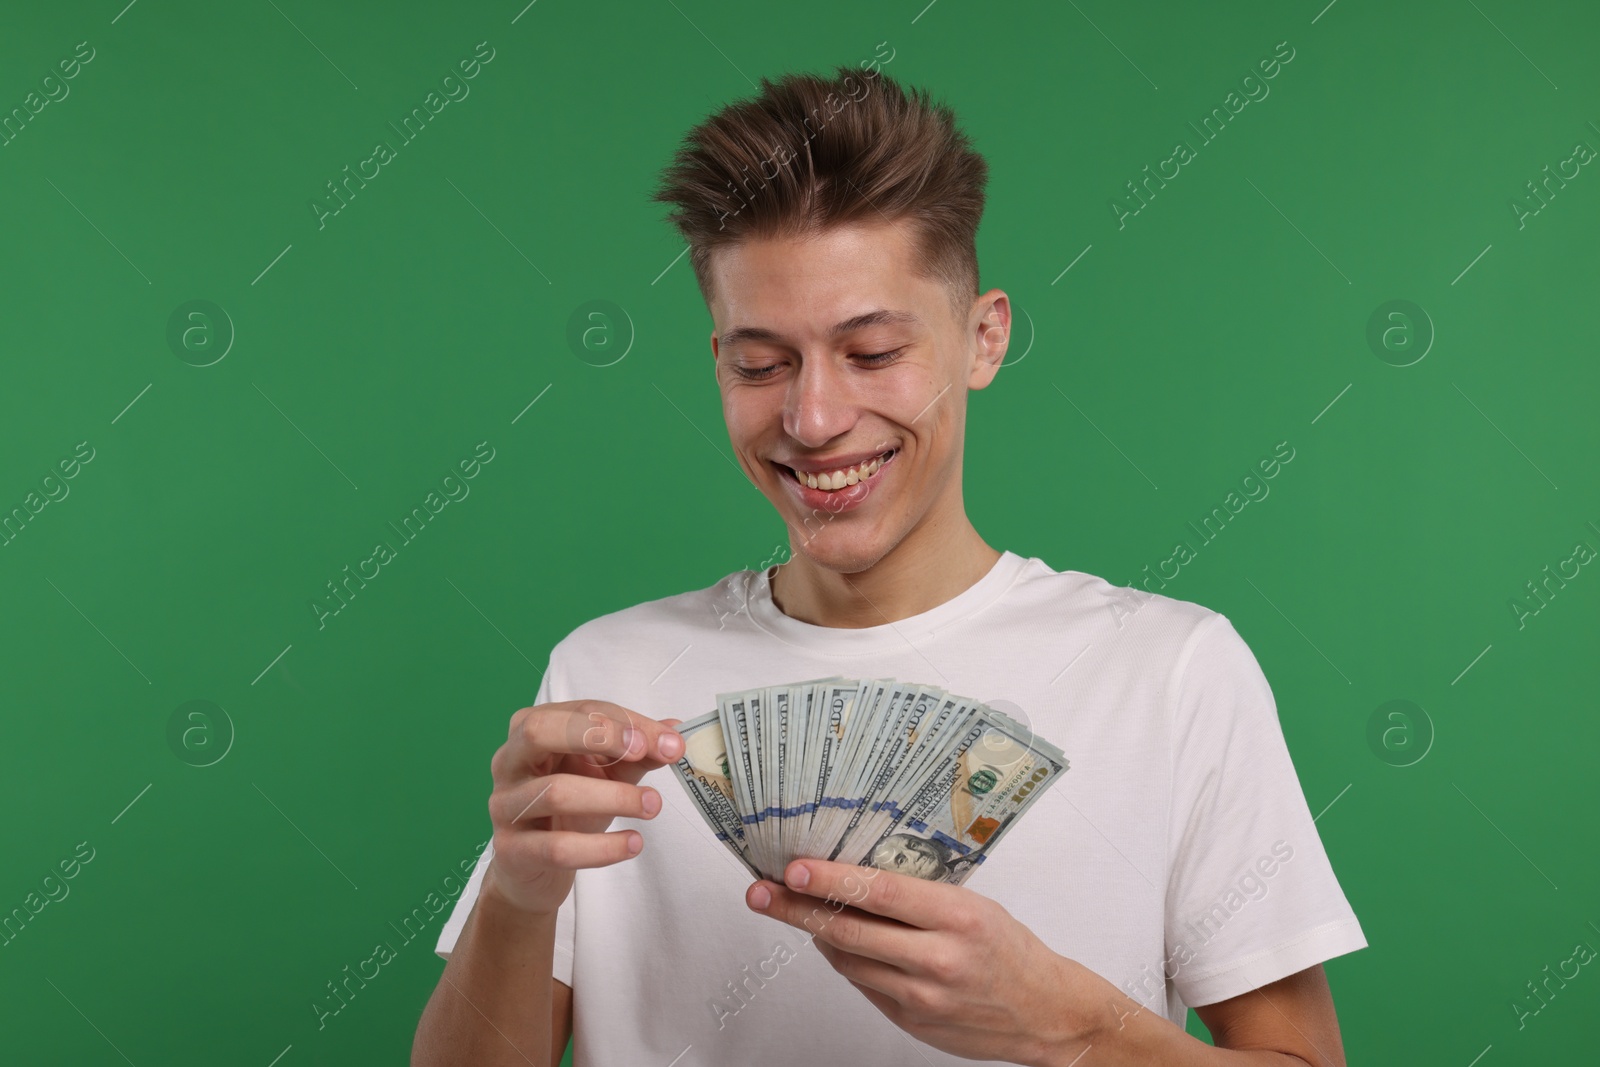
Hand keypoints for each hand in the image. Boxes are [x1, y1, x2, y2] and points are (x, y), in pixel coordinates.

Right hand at [483, 699, 683, 916]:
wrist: (535, 868)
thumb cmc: (570, 809)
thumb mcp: (606, 773)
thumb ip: (637, 753)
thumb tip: (675, 734)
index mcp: (531, 730)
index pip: (579, 711)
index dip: (624, 722)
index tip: (666, 741)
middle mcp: (510, 761)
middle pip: (540, 731)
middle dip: (597, 735)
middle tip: (643, 753)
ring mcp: (505, 806)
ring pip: (555, 792)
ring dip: (612, 797)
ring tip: (652, 805)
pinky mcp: (511, 851)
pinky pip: (557, 847)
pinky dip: (601, 847)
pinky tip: (632, 843)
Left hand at [746, 858, 1108, 1065]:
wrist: (1046, 1012)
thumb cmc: (1010, 950)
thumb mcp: (973, 905)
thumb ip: (918, 896)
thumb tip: (854, 876)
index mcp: (958, 917)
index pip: (879, 893)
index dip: (830, 880)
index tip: (793, 868)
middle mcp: (937, 958)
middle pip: (849, 930)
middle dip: (796, 908)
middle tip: (761, 892)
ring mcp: (921, 996)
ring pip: (847, 959)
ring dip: (816, 933)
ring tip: (791, 907)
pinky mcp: (912, 1021)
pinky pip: (863, 984)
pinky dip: (845, 959)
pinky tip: (834, 940)